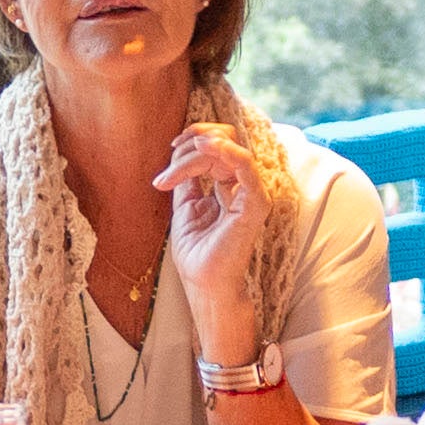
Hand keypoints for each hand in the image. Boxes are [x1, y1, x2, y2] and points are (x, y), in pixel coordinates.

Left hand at [160, 127, 278, 365]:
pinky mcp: (254, 204)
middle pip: (225, 139)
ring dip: (196, 152)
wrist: (204, 285)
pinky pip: (245, 165)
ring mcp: (251, 193)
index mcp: (229, 186)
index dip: (191, 143)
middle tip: (172, 156)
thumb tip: (179, 153)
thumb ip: (186, 179)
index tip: (170, 152)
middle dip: (194, 139)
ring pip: (228, 148)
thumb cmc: (198, 254)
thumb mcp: (185, 207)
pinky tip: (207, 147)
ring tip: (174, 168)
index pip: (216, 146)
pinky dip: (226, 151)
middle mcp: (243, 186)